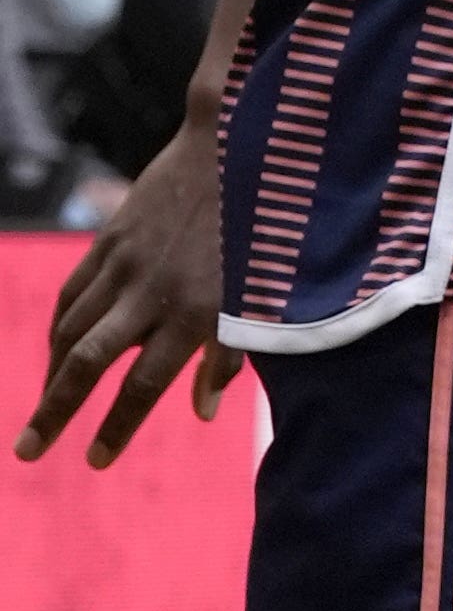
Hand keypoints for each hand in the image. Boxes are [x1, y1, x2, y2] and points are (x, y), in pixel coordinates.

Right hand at [15, 118, 241, 467]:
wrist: (239, 148)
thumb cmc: (264, 230)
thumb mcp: (262, 295)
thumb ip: (230, 355)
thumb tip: (202, 413)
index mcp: (195, 310)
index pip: (143, 384)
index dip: (117, 426)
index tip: (96, 461)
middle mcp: (152, 292)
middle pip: (88, 363)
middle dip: (55, 411)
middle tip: (29, 452)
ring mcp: (124, 264)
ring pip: (71, 329)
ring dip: (53, 373)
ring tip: (44, 409)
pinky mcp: (110, 240)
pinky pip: (72, 294)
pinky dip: (59, 327)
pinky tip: (55, 350)